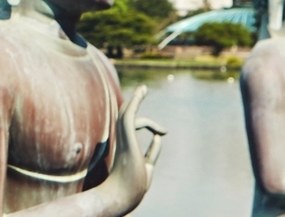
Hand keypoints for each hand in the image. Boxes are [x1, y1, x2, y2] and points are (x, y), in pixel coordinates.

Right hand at [107, 85, 167, 202]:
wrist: (123, 195)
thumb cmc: (133, 186)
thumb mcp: (148, 167)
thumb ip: (153, 152)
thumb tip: (159, 138)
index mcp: (126, 147)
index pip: (134, 129)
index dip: (150, 125)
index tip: (162, 132)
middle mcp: (122, 141)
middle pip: (127, 117)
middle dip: (135, 103)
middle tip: (143, 90)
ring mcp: (123, 139)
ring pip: (126, 114)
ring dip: (135, 100)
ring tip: (144, 89)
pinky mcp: (127, 139)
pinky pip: (130, 116)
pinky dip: (135, 102)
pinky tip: (142, 92)